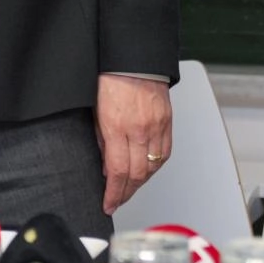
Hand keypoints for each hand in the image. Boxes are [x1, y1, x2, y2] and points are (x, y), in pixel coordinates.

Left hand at [95, 74, 172, 214]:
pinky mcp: (167, 122)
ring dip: (141, 182)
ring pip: (153, 166)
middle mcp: (139, 130)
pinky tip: (147, 171)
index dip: (113, 193)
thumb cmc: (111, 79)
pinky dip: (155, 166)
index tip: (108, 204)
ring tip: (130, 189)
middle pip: (136, 174)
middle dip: (126, 193)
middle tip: (117, 201)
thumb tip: (106, 165)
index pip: (117, 172)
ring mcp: (156, 126)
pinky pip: (165, 153)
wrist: (135, 58)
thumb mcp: (96, 111)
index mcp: (117, 127)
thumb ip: (101, 140)